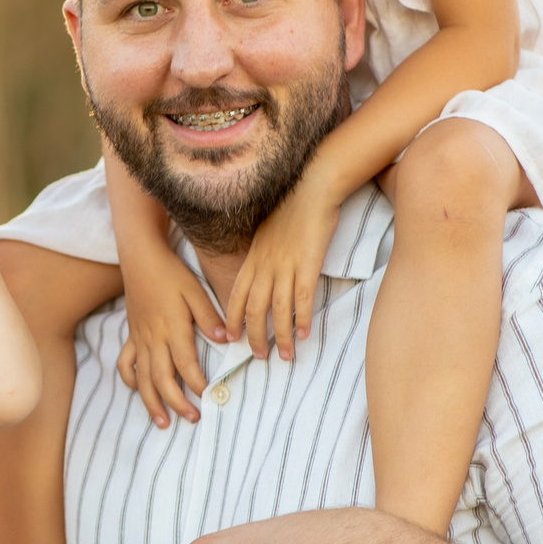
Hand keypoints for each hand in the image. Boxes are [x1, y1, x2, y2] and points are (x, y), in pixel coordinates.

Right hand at [114, 246, 228, 426]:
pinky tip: (139, 390)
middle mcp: (153, 339)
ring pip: (143, 378)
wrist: (140, 260)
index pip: (185, 365)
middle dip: (176, 403)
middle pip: (162, 379)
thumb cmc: (171, 274)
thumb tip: (225, 339)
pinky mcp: (132, 335)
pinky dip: (130, 381)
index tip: (210, 395)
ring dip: (152, 403)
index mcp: (172, 329)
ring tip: (163, 423)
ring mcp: (140, 339)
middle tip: (193, 418)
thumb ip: (209, 317)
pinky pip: (126, 364)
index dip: (197, 384)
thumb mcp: (195, 291)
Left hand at [227, 178, 343, 360]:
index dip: (232, 319)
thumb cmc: (291, 208)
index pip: (236, 295)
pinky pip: (302, 297)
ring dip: (279, 336)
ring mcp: (286, 265)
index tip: (231, 339)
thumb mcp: (266, 233)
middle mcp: (265, 265)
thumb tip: (262, 271)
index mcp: (253, 258)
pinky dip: (301, 318)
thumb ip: (262, 255)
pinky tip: (303, 335)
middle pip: (253, 309)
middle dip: (254, 336)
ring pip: (277, 309)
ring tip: (285, 356)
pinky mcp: (308, 263)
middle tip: (258, 357)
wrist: (311, 186)